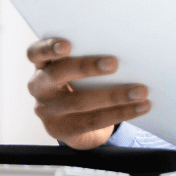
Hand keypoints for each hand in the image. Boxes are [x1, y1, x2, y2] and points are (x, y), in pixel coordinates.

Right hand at [27, 38, 151, 149]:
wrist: (74, 121)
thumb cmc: (80, 82)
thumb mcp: (77, 68)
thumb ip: (89, 55)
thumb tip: (125, 46)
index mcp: (42, 64)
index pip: (36, 53)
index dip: (48, 48)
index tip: (66, 45)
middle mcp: (40, 86)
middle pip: (56, 75)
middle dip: (86, 67)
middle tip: (114, 63)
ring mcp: (48, 110)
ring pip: (79, 102)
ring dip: (114, 96)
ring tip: (140, 91)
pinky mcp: (63, 130)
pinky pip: (93, 121)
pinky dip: (120, 113)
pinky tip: (140, 107)